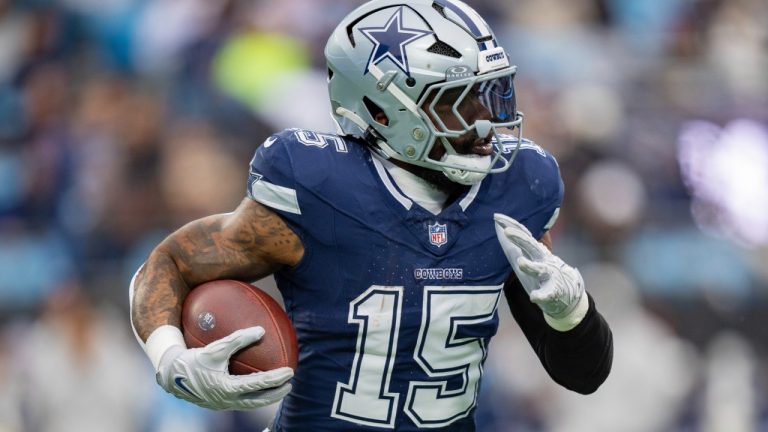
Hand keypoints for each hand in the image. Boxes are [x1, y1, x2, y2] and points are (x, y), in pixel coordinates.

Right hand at [155, 326, 293, 409]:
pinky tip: (256, 384)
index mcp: (226, 389)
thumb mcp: (215, 348)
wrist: (170, 375)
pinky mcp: (218, 403)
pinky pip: (240, 400)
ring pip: (249, 404)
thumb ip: (238, 339)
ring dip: (265, 397)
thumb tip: (261, 330)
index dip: (276, 379)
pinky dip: (252, 394)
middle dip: (276, 394)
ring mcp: (222, 404)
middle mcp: (226, 400)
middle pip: (258, 401)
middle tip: (289, 384)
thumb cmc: (192, 360)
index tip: (290, 371)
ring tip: (278, 388)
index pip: (258, 385)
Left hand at [494, 213, 585, 323]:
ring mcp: (549, 275)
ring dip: (530, 266)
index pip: (523, 235)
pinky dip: (542, 295)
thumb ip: (514, 244)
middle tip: (507, 231)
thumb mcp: (529, 256)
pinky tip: (534, 297)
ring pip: (540, 270)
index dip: (511, 226)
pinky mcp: (554, 292)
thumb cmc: (543, 271)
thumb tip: (498, 227)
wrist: (568, 292)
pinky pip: (548, 293)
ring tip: (521, 263)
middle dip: (520, 239)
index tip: (496, 217)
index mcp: (534, 252)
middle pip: (531, 247)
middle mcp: (542, 260)